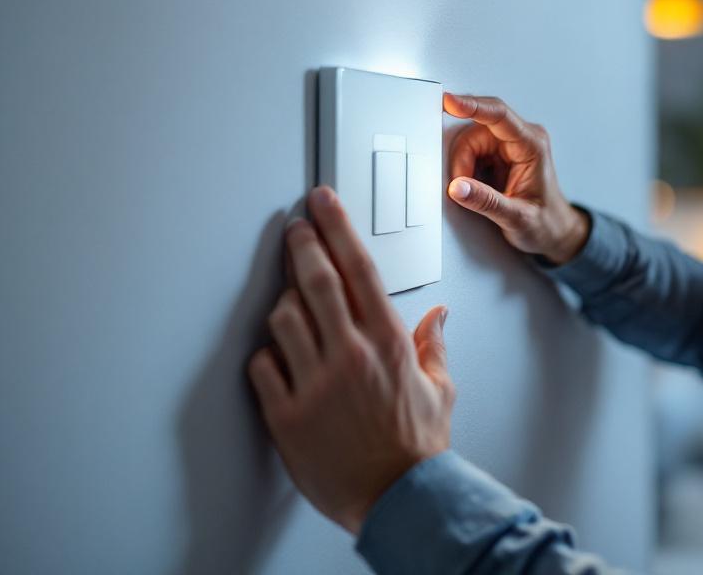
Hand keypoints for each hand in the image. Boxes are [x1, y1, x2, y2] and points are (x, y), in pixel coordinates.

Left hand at [248, 185, 454, 534]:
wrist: (399, 499)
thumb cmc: (418, 449)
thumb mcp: (440, 390)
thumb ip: (434, 346)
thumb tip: (436, 316)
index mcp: (389, 343)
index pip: (359, 268)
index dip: (338, 227)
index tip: (324, 203)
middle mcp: (350, 356)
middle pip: (316, 280)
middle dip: (302, 243)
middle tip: (294, 227)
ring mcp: (314, 384)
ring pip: (283, 318)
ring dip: (284, 301)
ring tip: (291, 300)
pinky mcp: (286, 414)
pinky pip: (262, 366)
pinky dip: (266, 354)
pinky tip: (277, 355)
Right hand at [443, 92, 590, 264]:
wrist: (554, 232)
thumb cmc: (546, 223)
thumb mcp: (517, 218)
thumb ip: (487, 202)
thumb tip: (458, 187)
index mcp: (532, 146)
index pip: (499, 115)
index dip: (472, 105)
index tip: (450, 102)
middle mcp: (521, 139)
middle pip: (476, 131)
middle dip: (462, 159)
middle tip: (463, 186)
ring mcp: (508, 145)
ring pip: (470, 142)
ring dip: (463, 166)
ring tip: (476, 191)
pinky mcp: (497, 154)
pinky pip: (470, 152)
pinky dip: (465, 169)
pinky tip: (477, 186)